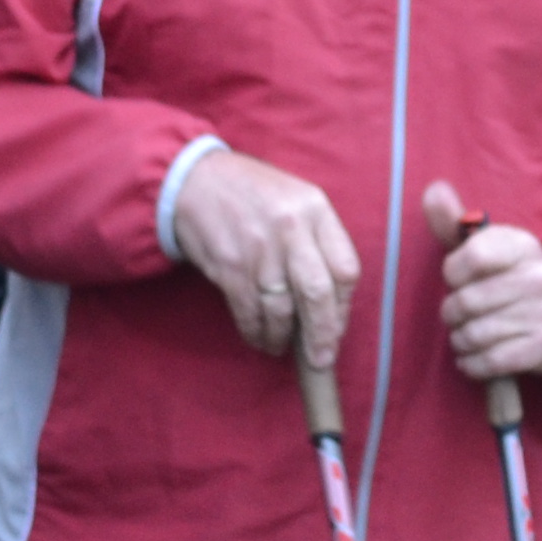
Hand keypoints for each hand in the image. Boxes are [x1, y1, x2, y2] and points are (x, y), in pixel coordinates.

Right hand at [172, 146, 363, 368]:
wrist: (195, 180)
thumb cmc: (254, 195)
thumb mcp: (297, 201)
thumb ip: (319, 241)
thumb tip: (333, 302)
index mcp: (315, 209)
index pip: (346, 268)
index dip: (344, 306)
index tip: (337, 325)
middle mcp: (290, 229)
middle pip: (317, 294)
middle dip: (322, 336)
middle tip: (320, 360)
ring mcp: (259, 250)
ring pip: (281, 310)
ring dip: (282, 338)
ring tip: (280, 346)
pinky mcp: (229, 267)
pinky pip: (249, 312)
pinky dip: (255, 332)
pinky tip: (259, 338)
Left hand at [423, 181, 541, 387]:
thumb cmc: (510, 279)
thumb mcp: (487, 247)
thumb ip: (453, 222)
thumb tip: (433, 190)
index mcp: (521, 245)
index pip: (471, 256)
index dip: (453, 274)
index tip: (459, 278)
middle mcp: (536, 276)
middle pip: (465, 302)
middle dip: (452, 313)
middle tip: (460, 313)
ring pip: (473, 335)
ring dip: (461, 341)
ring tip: (468, 335)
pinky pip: (490, 362)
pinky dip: (473, 364)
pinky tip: (474, 357)